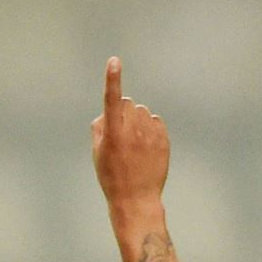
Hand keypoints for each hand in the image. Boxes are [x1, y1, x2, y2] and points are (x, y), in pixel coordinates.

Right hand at [92, 56, 169, 213]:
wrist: (137, 199)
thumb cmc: (112, 178)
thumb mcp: (97, 155)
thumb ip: (99, 129)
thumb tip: (106, 114)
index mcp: (113, 134)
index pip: (112, 100)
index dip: (112, 80)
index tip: (114, 61)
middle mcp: (133, 131)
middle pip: (127, 103)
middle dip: (122, 112)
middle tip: (120, 135)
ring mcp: (150, 134)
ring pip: (141, 112)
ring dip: (136, 121)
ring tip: (134, 145)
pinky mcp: (163, 138)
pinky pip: (155, 121)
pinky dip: (149, 128)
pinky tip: (146, 147)